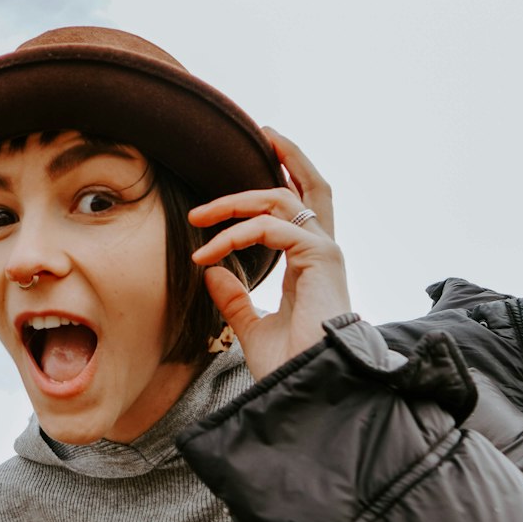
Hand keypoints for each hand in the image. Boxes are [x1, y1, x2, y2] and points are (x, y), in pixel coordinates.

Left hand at [189, 129, 350, 381]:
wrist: (309, 388)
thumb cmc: (290, 366)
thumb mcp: (252, 328)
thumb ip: (234, 299)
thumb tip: (212, 272)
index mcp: (312, 264)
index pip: (304, 209)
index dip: (288, 177)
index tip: (260, 157)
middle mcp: (323, 252)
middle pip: (311, 187)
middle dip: (288, 155)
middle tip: (260, 133)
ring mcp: (325, 253)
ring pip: (281, 201)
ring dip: (235, 202)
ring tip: (197, 217)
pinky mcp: (320, 259)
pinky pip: (272, 228)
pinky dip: (235, 235)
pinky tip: (208, 252)